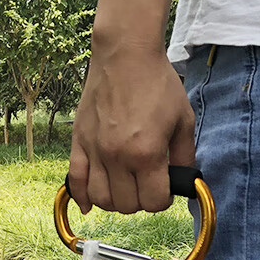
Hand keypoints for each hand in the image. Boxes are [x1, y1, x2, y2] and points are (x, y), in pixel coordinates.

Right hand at [69, 39, 195, 215]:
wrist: (125, 54)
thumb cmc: (157, 84)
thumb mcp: (184, 121)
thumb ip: (185, 157)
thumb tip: (185, 183)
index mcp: (146, 153)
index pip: (153, 202)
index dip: (163, 200)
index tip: (165, 188)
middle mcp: (117, 156)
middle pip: (127, 205)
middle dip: (140, 200)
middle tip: (146, 184)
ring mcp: (95, 150)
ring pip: (102, 199)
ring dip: (115, 201)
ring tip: (125, 187)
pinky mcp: (79, 142)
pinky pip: (75, 181)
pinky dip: (81, 197)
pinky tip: (89, 205)